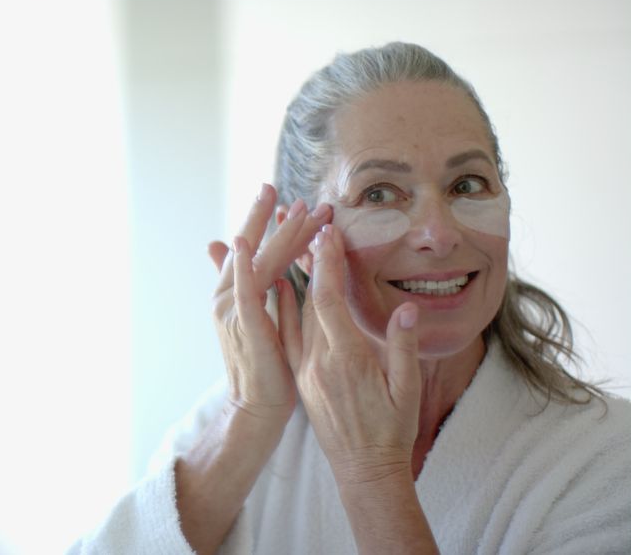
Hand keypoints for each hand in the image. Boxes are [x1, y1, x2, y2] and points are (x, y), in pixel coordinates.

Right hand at [208, 184, 330, 421]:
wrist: (256, 407)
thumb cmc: (262, 365)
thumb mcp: (254, 318)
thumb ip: (247, 283)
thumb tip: (232, 252)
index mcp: (232, 293)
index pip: (249, 248)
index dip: (262, 220)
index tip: (277, 193)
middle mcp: (226, 297)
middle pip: (250, 248)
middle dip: (265, 217)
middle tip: (277, 186)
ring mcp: (231, 311)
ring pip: (256, 263)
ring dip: (276, 234)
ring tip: (295, 209)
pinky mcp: (243, 327)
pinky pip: (244, 292)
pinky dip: (242, 267)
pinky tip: (245, 243)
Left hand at [293, 224, 421, 484]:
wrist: (362, 470)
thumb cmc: (391, 431)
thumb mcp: (406, 391)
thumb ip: (403, 347)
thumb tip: (408, 307)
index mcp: (346, 360)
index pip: (330, 301)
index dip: (327, 264)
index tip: (326, 232)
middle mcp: (318, 361)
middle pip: (308, 299)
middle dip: (308, 258)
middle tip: (307, 221)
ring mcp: (305, 368)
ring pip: (294, 312)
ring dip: (294, 274)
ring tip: (290, 239)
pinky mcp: (300, 376)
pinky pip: (286, 333)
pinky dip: (284, 304)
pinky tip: (282, 283)